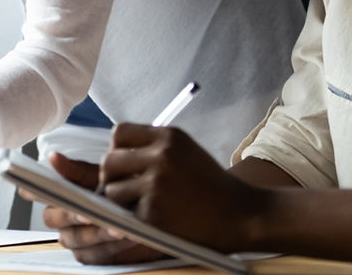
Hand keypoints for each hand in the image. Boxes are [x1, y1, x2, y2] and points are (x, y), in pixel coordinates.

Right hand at [41, 152, 161, 264]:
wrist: (145, 205)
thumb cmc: (118, 187)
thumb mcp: (99, 175)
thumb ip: (76, 170)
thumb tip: (53, 157)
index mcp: (57, 194)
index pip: (34, 192)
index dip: (33, 191)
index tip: (43, 188)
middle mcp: (60, 218)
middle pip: (53, 219)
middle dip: (70, 215)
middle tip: (88, 212)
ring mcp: (74, 238)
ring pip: (74, 240)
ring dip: (96, 234)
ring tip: (117, 227)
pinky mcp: (92, 255)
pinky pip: (94, 255)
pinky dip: (111, 247)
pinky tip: (128, 236)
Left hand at [99, 124, 266, 253]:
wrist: (242, 214)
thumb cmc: (212, 186)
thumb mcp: (186, 151)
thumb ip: (154, 147)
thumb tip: (116, 153)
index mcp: (169, 136)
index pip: (119, 132)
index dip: (116, 149)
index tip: (123, 164)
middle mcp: (161, 155)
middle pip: (109, 160)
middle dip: (111, 177)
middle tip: (122, 188)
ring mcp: (157, 183)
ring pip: (112, 189)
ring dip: (119, 201)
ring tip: (139, 205)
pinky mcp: (155, 211)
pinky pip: (126, 213)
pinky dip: (134, 218)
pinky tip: (154, 218)